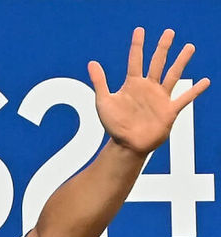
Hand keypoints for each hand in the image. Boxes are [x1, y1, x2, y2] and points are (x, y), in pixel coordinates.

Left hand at [89, 28, 209, 155]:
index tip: (140, 30)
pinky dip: (195, 91)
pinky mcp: (169, 110)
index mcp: (133, 84)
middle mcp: (148, 88)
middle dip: (163, 47)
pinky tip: (205, 81)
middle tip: (169, 32)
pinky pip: (185, 98)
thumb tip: (91, 62)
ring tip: (189, 47)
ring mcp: (160, 98)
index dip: (137, 45)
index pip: (136, 60)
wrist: (126, 146)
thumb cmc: (115, 125)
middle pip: (157, 62)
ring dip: (181, 61)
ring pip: (173, 74)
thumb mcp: (104, 102)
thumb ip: (100, 82)